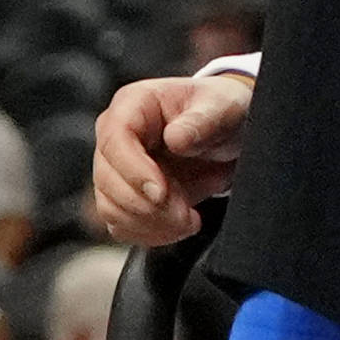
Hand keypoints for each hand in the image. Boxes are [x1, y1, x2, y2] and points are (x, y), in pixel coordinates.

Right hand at [86, 69, 245, 249]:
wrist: (230, 131)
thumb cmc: (222, 110)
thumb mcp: (223, 107)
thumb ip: (201, 121)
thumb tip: (175, 139)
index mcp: (133, 105)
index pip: (115, 141)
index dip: (134, 171)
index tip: (161, 193)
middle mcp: (115, 136)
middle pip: (108, 180)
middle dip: (149, 205)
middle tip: (186, 214)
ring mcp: (116, 168)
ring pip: (112, 208)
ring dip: (152, 223)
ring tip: (189, 219)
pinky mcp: (124, 195)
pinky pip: (122, 224)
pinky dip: (150, 233)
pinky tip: (179, 226)